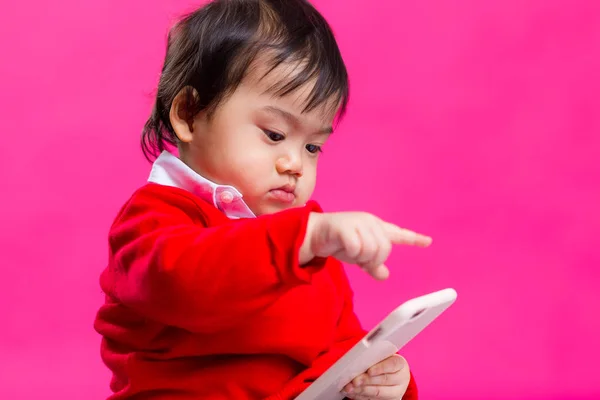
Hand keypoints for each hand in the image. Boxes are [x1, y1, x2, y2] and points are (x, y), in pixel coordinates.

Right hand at [299, 212, 431, 279]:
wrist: (314, 234)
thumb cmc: (338, 242)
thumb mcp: (358, 257)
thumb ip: (372, 265)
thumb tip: (384, 275)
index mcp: (376, 227)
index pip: (398, 233)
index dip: (413, 238)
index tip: (428, 241)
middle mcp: (370, 222)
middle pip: (384, 248)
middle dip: (373, 260)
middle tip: (361, 261)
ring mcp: (357, 222)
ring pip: (371, 249)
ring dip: (361, 258)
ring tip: (352, 254)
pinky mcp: (344, 226)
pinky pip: (356, 247)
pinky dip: (351, 254)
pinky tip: (345, 250)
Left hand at [342, 354, 410, 399]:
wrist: (391, 375)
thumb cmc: (383, 362)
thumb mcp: (382, 356)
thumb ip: (374, 356)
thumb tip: (359, 357)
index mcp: (400, 364)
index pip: (392, 364)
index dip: (380, 368)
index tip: (369, 371)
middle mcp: (401, 379)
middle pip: (384, 380)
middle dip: (367, 380)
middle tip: (355, 380)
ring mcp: (395, 392)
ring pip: (378, 392)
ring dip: (362, 390)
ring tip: (350, 387)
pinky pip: (372, 399)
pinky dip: (360, 396)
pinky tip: (352, 392)